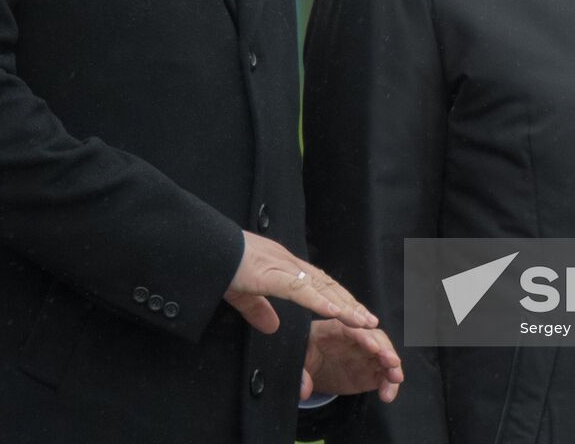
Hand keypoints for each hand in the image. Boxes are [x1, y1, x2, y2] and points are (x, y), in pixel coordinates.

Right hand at [224, 231, 378, 333]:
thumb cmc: (220, 264)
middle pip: (327, 287)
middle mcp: (288, 264)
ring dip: (343, 306)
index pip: (320, 285)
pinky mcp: (268, 274)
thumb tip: (272, 327)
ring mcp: (280, 267)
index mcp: (283, 267)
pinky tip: (333, 312)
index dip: (340, 300)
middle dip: (350, 305)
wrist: (203, 247)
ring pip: (320, 288)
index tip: (357, 315)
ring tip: (363, 322)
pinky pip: (298, 289)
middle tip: (371, 323)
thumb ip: (258, 309)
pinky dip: (317, 301)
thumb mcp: (242, 292)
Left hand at [301, 319, 403, 402]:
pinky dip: (390, 384)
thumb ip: (301, 373)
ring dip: (392, 365)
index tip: (373, 347)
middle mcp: (355, 338)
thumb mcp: (299, 360)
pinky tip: (388, 395)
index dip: (363, 336)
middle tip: (391, 361)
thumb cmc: (306, 354)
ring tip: (396, 378)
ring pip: (384, 354)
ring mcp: (365, 354)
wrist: (312, 366)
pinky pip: (384, 375)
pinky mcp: (371, 371)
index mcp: (335, 329)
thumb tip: (304, 389)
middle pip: (374, 338)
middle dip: (384, 349)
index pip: (351, 328)